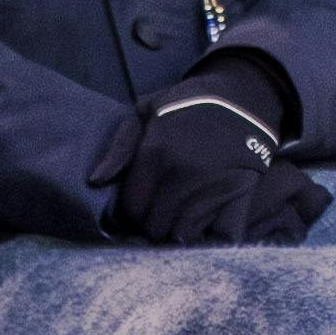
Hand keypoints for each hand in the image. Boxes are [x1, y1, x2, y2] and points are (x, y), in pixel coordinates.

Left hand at [109, 84, 329, 250]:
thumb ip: (120, 146)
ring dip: (178, 232)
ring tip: (178, 218)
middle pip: (155, 228)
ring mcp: (213, 187)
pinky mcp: (240, 195)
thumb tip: (95, 181)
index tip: (137, 206)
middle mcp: (182, 174)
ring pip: (183, 236)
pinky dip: (212, 237)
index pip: (131, 209)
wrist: (240, 97)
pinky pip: (222, 236)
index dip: (130, 212)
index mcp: (156, 152)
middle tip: (158, 212)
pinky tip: (205, 226)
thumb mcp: (145, 110)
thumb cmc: (186, 104)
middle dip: (152, 224)